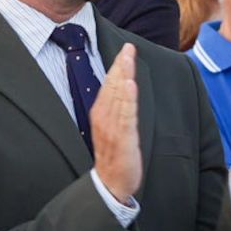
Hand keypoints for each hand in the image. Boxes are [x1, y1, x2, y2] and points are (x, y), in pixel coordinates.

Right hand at [90, 46, 141, 202]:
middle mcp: (104, 117)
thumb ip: (116, 109)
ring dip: (123, 76)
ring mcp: (112, 127)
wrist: (111, 184)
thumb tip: (122, 89)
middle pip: (112, 86)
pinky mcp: (123, 138)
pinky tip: (129, 85)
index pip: (108, 84)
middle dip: (120, 65)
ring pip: (118, 96)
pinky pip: (125, 115)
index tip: (125, 49)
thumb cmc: (113, 156)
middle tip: (128, 46)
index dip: (117, 66)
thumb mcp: (111, 128)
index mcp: (100, 113)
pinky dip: (127, 99)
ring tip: (128, 58)